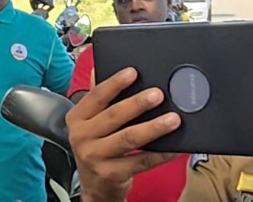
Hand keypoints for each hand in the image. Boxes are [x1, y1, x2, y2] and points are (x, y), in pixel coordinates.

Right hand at [66, 67, 181, 201]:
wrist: (95, 185)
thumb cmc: (98, 145)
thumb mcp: (91, 121)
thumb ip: (98, 97)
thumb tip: (98, 68)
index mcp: (78, 118)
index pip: (97, 96)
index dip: (115, 83)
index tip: (133, 72)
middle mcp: (82, 137)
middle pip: (114, 116)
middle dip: (138, 104)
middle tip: (158, 94)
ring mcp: (96, 157)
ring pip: (128, 138)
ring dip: (153, 127)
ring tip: (173, 119)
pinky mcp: (111, 174)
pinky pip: (141, 161)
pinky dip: (160, 154)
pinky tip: (174, 147)